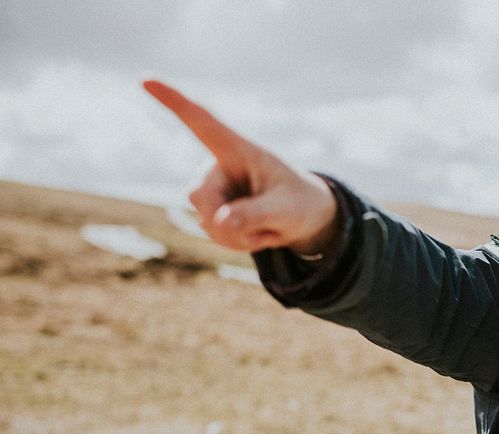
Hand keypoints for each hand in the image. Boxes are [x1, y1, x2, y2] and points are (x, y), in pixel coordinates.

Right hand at [143, 79, 337, 254]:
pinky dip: (239, 242)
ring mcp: (213, 190)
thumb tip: (220, 221)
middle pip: (199, 196)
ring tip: (268, 227)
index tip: (145, 78)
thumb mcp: (288, 210)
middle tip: (266, 227)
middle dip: (227, 220)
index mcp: (238, 149)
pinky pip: (214, 234)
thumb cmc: (300, 203)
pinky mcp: (211, 211)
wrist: (304, 219)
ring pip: (207, 221)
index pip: (202, 122)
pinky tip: (258, 233)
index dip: (173, 101)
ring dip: (240, 235)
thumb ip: (257, 214)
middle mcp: (218, 166)